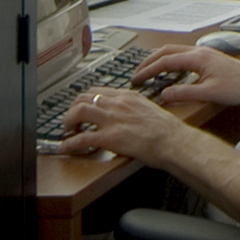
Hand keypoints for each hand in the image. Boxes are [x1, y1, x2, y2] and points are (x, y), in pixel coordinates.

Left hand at [54, 84, 190, 162]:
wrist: (174, 141)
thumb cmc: (167, 130)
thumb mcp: (148, 109)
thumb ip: (132, 108)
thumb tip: (123, 116)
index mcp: (128, 96)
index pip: (97, 91)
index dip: (84, 100)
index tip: (81, 108)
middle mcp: (118, 104)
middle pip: (83, 98)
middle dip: (72, 109)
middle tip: (71, 121)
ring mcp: (113, 119)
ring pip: (78, 112)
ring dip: (67, 122)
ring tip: (67, 131)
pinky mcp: (110, 137)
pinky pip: (81, 138)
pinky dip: (69, 143)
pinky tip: (65, 148)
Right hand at [128, 42, 239, 108]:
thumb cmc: (238, 87)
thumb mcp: (209, 93)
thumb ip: (184, 93)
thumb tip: (163, 94)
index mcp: (198, 57)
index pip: (165, 60)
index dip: (148, 70)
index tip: (136, 79)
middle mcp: (200, 51)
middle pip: (167, 51)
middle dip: (150, 61)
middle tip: (137, 73)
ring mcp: (204, 53)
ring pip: (175, 51)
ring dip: (160, 59)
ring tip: (148, 72)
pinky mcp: (209, 58)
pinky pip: (183, 55)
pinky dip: (170, 61)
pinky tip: (169, 72)